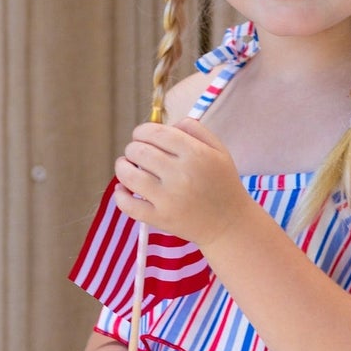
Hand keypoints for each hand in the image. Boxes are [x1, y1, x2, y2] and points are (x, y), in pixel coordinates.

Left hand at [113, 118, 252, 250]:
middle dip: (132, 148)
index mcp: (195, 154)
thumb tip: (166, 125)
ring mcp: (168, 199)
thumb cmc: (223, 184)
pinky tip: (123, 189)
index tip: (141, 136)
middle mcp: (180, 175)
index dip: (142, 131)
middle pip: (138, 151)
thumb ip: (194, 129)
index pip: (155, 133)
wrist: (230, 224)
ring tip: (126, 167)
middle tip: (136, 153)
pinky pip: (128, 205)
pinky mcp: (160, 219)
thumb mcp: (218, 150)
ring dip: (122, 167)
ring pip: (128, 175)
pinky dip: (120, 195)